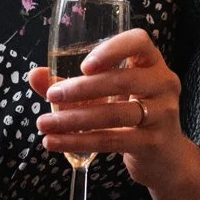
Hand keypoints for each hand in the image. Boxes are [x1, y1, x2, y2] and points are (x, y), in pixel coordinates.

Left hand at [26, 28, 199, 192]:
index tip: (84, 64)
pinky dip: (79, 142)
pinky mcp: (154, 142)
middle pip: (123, 80)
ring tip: (45, 124)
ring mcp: (163, 114)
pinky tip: (54, 143)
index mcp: (152, 63)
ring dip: (74, 118)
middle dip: (82, 88)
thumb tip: (34, 75)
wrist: (165, 158)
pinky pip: (112, 140)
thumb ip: (73, 83)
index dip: (112, 49)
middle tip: (51, 95)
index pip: (139, 42)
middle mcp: (163, 83)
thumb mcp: (107, 95)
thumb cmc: (131, 115)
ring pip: (115, 113)